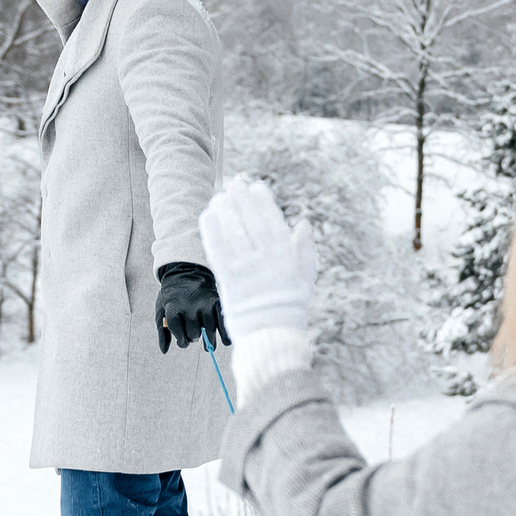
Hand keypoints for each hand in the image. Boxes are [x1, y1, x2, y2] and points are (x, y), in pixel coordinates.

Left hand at [155, 262, 227, 353]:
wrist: (187, 272)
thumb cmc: (172, 296)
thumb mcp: (161, 310)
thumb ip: (162, 330)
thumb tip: (164, 351)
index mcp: (173, 307)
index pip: (178, 331)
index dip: (181, 339)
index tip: (183, 341)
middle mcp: (189, 305)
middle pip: (194, 332)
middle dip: (194, 337)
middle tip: (194, 336)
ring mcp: (204, 303)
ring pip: (208, 330)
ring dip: (209, 340)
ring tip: (209, 346)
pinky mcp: (216, 301)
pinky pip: (222, 321)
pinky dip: (225, 333)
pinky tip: (226, 342)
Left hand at [198, 179, 316, 339]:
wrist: (271, 333)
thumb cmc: (291, 304)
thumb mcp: (307, 276)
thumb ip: (305, 248)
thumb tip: (304, 223)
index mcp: (285, 254)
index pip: (272, 218)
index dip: (262, 199)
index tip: (256, 187)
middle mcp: (264, 257)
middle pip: (249, 219)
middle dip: (241, 197)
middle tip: (235, 182)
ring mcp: (244, 267)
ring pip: (232, 229)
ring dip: (225, 209)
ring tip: (221, 196)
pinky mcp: (227, 277)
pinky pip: (216, 247)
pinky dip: (211, 228)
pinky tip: (208, 214)